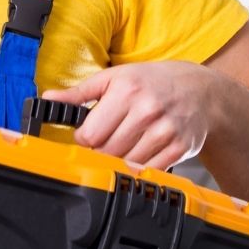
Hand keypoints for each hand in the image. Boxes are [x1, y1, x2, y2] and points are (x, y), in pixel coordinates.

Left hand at [41, 62, 213, 169]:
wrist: (199, 90)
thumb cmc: (152, 81)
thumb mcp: (114, 77)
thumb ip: (80, 92)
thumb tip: (49, 98)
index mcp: (126, 90)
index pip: (90, 133)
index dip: (83, 138)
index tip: (86, 134)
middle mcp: (146, 110)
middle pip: (106, 151)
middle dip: (99, 150)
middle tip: (105, 140)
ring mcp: (164, 131)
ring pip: (125, 163)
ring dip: (118, 159)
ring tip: (123, 144)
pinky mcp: (179, 149)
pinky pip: (148, 171)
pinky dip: (139, 168)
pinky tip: (139, 152)